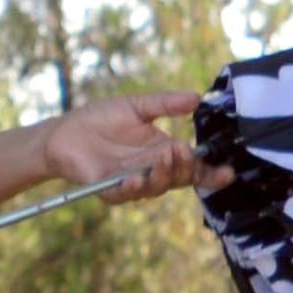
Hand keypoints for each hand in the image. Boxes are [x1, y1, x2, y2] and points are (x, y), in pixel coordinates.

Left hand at [47, 88, 205, 200]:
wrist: (63, 132)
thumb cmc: (100, 119)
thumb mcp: (137, 106)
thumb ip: (166, 104)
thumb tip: (197, 98)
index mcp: (163, 152)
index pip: (193, 167)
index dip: (211, 173)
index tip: (229, 172)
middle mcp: (152, 171)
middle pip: (179, 179)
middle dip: (186, 167)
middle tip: (184, 149)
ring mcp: (131, 182)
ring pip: (156, 187)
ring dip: (164, 174)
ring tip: (165, 156)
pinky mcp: (108, 190)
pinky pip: (124, 194)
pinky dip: (132, 187)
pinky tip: (136, 177)